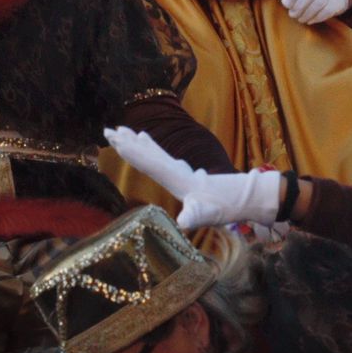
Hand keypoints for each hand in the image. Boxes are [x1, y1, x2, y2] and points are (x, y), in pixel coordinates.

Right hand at [105, 127, 282, 229]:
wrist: (242, 198)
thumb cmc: (223, 208)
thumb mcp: (207, 215)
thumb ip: (194, 217)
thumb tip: (183, 222)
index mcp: (176, 178)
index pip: (149, 162)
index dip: (132, 152)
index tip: (116, 139)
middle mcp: (175, 170)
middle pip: (148, 153)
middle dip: (128, 142)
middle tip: (109, 130)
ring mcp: (179, 171)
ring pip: (154, 153)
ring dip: (138, 143)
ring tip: (123, 130)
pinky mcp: (183, 174)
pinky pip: (161, 158)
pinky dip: (151, 149)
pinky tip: (148, 142)